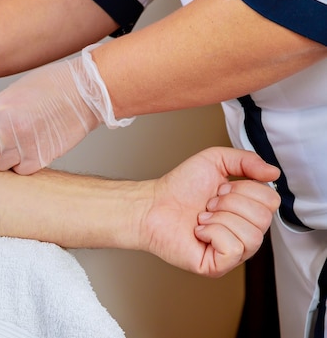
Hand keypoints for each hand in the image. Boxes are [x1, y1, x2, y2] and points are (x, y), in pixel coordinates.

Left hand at [0, 44, 133, 174]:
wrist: (83, 93)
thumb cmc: (50, 87)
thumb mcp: (11, 95)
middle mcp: (4, 131)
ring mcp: (22, 147)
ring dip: (1, 160)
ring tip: (17, 143)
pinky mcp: (39, 160)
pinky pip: (19, 171)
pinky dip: (20, 165)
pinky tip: (29, 149)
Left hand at [142, 147, 280, 277]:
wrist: (152, 204)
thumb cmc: (179, 187)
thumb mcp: (215, 161)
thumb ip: (246, 160)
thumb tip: (273, 173)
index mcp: (247, 210)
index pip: (271, 200)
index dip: (243, 190)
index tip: (220, 189)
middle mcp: (244, 232)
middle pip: (264, 218)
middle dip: (230, 203)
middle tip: (209, 204)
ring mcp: (233, 252)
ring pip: (251, 235)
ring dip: (220, 218)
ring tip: (203, 217)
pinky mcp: (218, 265)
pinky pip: (232, 249)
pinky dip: (213, 233)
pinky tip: (199, 231)